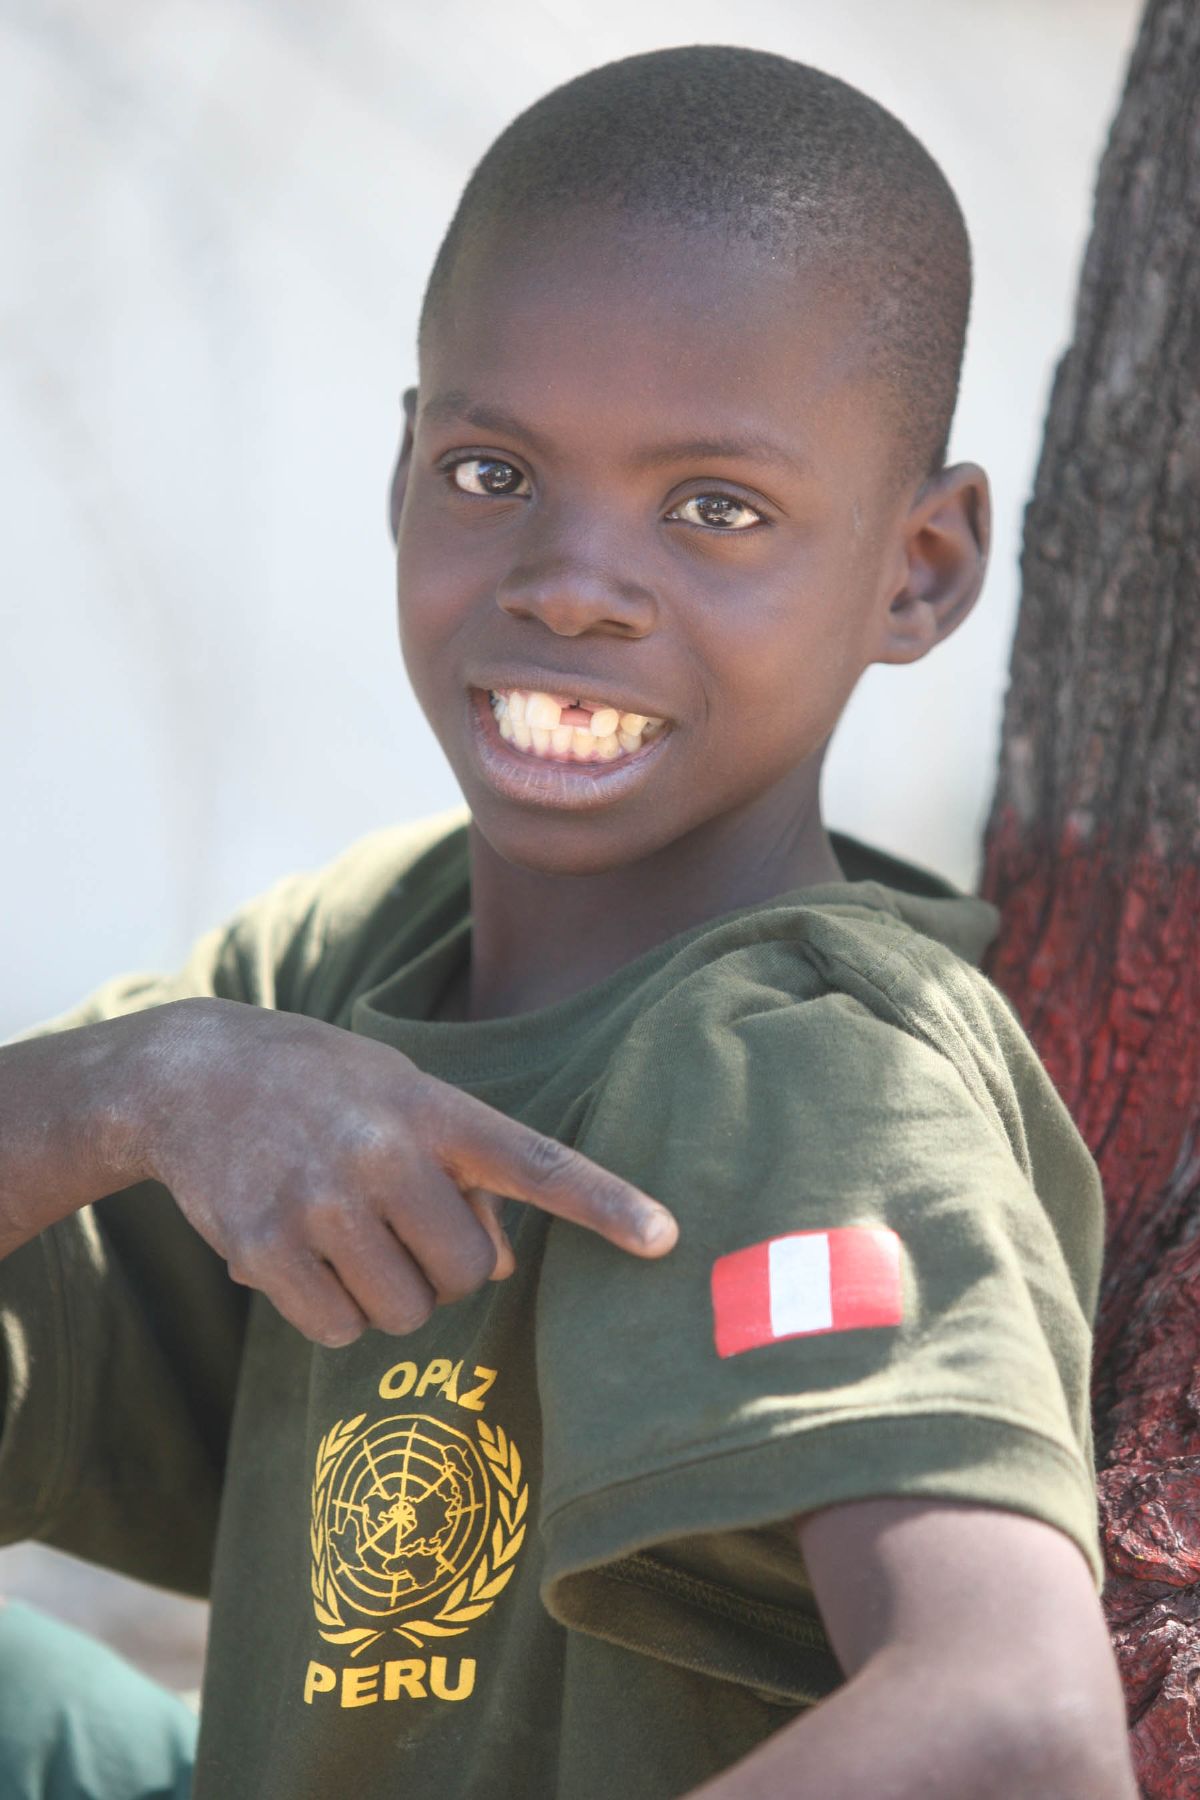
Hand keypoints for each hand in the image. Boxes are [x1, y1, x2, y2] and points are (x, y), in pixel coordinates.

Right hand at [133, 998, 675, 1346]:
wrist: (192, 1073)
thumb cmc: (324, 1089)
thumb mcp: (401, 1095)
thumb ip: (461, 1169)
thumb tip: (499, 1266)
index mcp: (432, 1108)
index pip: (535, 1163)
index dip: (604, 1204)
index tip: (665, 1239)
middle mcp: (383, 1152)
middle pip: (467, 1274)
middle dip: (445, 1270)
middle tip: (403, 1230)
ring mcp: (320, 1202)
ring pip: (404, 1312)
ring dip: (387, 1297)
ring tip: (347, 1237)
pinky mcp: (263, 1246)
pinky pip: (337, 1330)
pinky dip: (331, 1314)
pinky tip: (303, 1259)